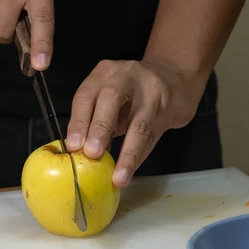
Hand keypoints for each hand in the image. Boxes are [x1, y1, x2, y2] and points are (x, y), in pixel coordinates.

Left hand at [66, 57, 208, 187]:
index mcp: (104, 73)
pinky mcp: (168, 108)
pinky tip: (130, 171)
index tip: (74, 145)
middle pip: (111, 99)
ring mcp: (151, 91)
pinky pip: (151, 136)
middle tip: (92, 153)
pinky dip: (138, 156)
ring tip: (118, 176)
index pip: (87, 95)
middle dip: (100, 128)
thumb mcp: (110, 98)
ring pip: (138, 123)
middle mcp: (127, 76)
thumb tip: (82, 153)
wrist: (174, 79)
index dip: (79, 121)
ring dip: (127, 153)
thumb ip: (96, 120)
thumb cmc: (133, 92)